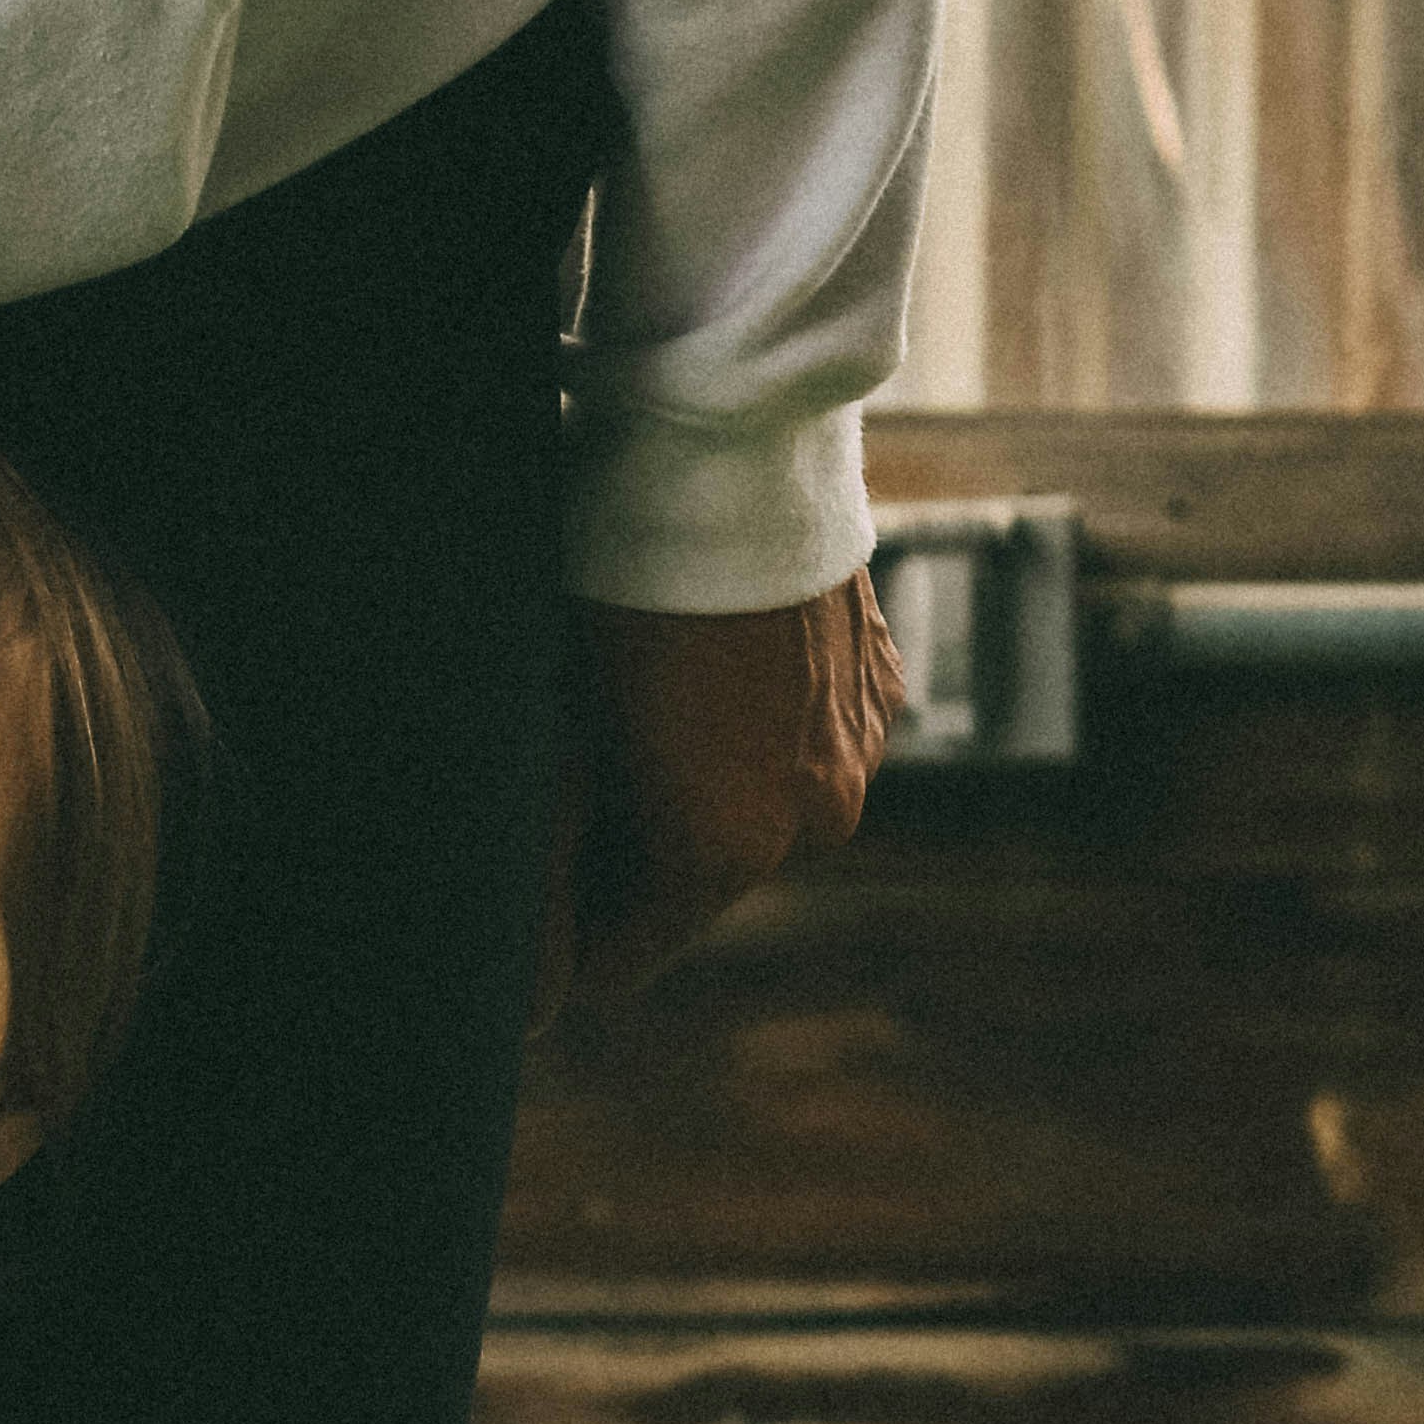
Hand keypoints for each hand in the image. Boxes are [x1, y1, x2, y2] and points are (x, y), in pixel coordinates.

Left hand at [536, 570, 905, 1014]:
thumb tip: (548, 889)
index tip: (542, 957)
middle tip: (581, 845)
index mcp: (720, 850)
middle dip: (641, 877)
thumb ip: (571, 830)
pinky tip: (711, 701)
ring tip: (641, 759)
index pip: (633, 953)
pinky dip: (762, 746)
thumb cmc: (623, 595)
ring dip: (707, 808)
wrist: (732, 466)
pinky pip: (808, 753)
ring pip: (761, 822)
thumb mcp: (572, 723)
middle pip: (700, 891)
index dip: (579, 955)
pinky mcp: (881, 697)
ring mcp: (855, 760)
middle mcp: (806, 825)